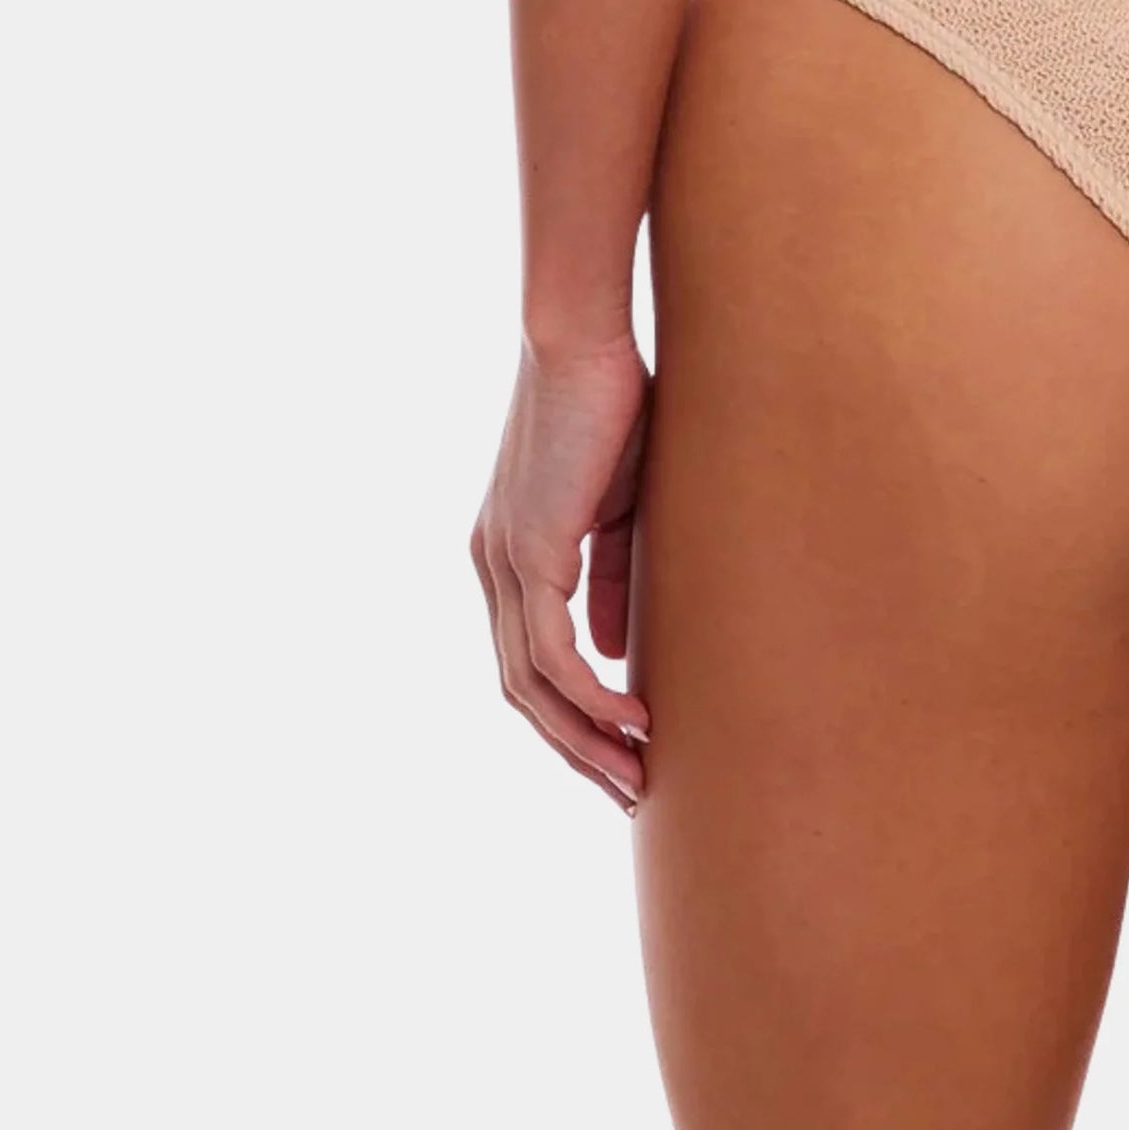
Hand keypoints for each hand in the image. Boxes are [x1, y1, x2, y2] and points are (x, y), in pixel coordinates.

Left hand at [472, 334, 652, 810]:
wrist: (581, 339)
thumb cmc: (609, 404)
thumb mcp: (618, 507)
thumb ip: (610, 577)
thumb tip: (615, 651)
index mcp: (508, 554)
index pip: (529, 661)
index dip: (572, 716)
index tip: (624, 751)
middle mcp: (492, 566)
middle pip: (522, 691)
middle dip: (575, 750)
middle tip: (629, 790)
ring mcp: (502, 562)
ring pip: (531, 685)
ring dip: (584, 740)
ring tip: (637, 776)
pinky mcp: (527, 552)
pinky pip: (551, 653)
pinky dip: (590, 696)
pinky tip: (635, 718)